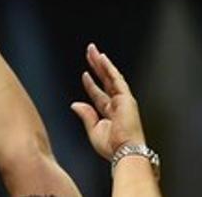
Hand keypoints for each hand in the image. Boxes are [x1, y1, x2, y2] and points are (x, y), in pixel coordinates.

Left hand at [71, 43, 145, 158]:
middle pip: (106, 81)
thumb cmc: (112, 147)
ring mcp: (123, 100)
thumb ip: (86, 115)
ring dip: (101, 63)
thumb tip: (75, 104)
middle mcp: (118, 105)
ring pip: (110, 76)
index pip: (99, 95)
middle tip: (90, 53)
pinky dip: (109, 68)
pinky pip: (116, 79)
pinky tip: (102, 58)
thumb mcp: (93, 131)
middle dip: (97, 67)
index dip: (91, 85)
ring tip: (93, 50)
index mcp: (111, 114)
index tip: (85, 75)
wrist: (125, 152)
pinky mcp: (126, 97)